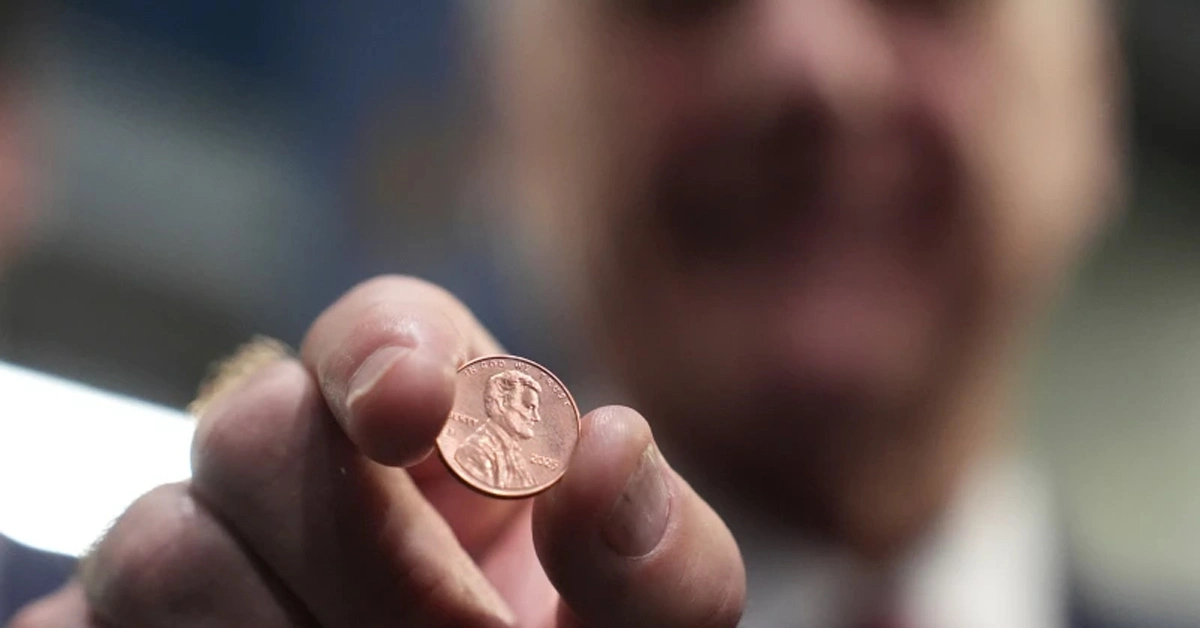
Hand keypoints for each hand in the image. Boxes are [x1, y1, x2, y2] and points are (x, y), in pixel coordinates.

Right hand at [10, 277, 744, 626]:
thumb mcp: (637, 622)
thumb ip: (655, 553)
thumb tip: (613, 446)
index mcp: (441, 429)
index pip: (384, 330)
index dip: (386, 351)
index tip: (412, 408)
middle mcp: (308, 467)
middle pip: (259, 427)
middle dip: (364, 552)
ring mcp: (202, 551)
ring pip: (161, 545)